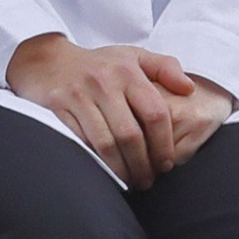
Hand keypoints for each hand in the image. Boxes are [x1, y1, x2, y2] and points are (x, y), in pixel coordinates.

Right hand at [8, 35, 217, 191]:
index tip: (167, 164)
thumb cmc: (98, 64)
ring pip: (106, 144)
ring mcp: (79, 96)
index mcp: (128, 72)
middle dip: (143, 164)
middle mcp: (104, 83)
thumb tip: (190, 90)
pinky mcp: (58, 109)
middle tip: (148, 181)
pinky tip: (107, 173)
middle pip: (131, 135)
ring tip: (131, 182)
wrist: (48, 60)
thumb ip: (165, 68)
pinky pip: (81, 143)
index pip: (155, 114)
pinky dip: (96, 162)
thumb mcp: (133, 56)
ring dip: (121, 170)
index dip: (164, 144)